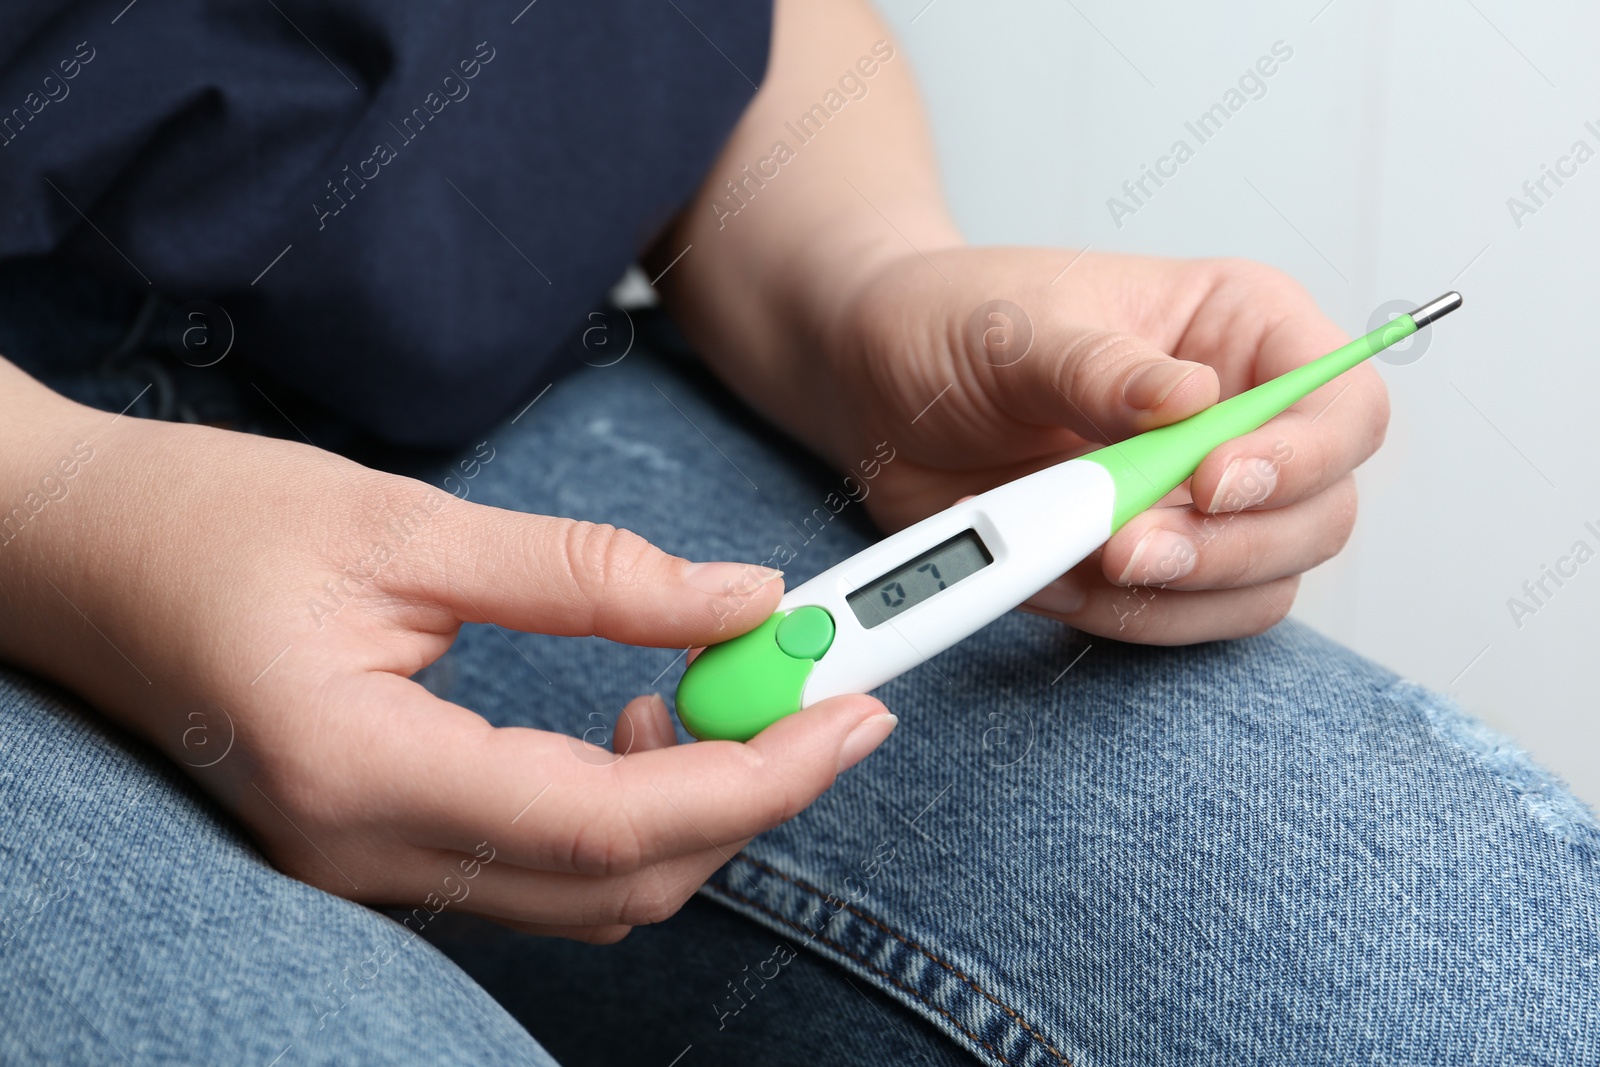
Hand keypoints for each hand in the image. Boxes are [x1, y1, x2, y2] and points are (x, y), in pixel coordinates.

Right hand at [0, 403, 894, 941]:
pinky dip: (623, 813)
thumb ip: (586, 574)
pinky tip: (640, 725)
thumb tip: (742, 602)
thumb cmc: (207, 525)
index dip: (756, 780)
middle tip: (827, 698)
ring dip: (690, 809)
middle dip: (751, 799)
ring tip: (727, 694)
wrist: (73, 559)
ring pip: (586, 892)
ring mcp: (367, 868)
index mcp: (364, 773)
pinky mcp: (378, 849)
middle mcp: (367, 855)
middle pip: (618, 883)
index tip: (851, 715)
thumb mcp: (406, 527)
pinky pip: (537, 869)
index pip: (613, 824)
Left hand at [822, 248, 1386, 644]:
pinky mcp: (1144, 564)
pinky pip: (1176, 622)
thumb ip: (1102, 370)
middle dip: (1227, 548)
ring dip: (1172, 596)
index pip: (1343, 405)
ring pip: (1259, 587)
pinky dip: (1114, 617)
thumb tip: (1188, 402)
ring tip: (1073, 554)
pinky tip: (1045, 570)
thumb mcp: (1021, 328)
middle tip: (1126, 547)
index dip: (1302, 458)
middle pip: (1321, 516)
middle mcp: (1239, 423)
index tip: (1212, 482)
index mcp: (1240, 331)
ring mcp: (1195, 504)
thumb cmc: (956, 322)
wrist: (877, 382)